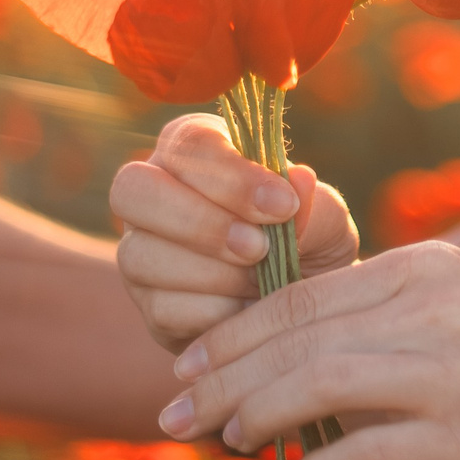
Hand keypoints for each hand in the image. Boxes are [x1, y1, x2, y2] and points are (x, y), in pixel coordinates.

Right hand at [110, 114, 357, 352]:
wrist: (305, 309)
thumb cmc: (310, 243)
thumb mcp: (327, 220)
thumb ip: (314, 203)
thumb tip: (299, 181)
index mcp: (194, 150)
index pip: (191, 145)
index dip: (232, 177)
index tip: (283, 206)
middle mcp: (152, 192)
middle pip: (133, 190)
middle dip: (200, 222)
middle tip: (259, 247)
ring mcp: (140, 251)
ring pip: (141, 255)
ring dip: (211, 273)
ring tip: (262, 282)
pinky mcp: (148, 306)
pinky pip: (161, 309)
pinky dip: (213, 314)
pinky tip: (248, 310)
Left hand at [153, 241, 459, 459]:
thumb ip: (394, 323)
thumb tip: (304, 362)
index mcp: (427, 270)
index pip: (302, 292)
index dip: (234, 330)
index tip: (188, 359)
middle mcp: (432, 310)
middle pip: (293, 335)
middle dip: (220, 373)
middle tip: (172, 407)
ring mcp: (450, 374)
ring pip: (316, 386)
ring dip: (257, 416)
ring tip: (225, 441)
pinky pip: (367, 455)